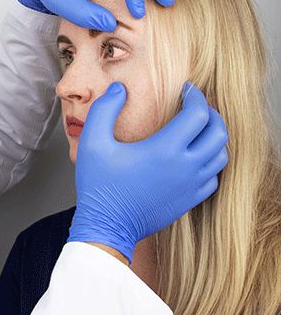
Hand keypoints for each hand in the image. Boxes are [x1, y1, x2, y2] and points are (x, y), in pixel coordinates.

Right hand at [67, 82, 228, 262]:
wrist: (107, 225)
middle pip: (218, 132)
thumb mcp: (92, 141)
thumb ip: (105, 109)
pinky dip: (210, 162)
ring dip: (214, 137)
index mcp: (165, 149)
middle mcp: (185, 167)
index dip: (196, 96)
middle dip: (211, 113)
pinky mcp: (189, 200)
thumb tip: (119, 89)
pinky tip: (194, 157)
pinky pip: (214, 177)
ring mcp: (190, 186)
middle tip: (196, 106)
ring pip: (221, 155)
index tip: (187, 89)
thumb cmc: (99, 184)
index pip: (198, 114)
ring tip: (198, 128)